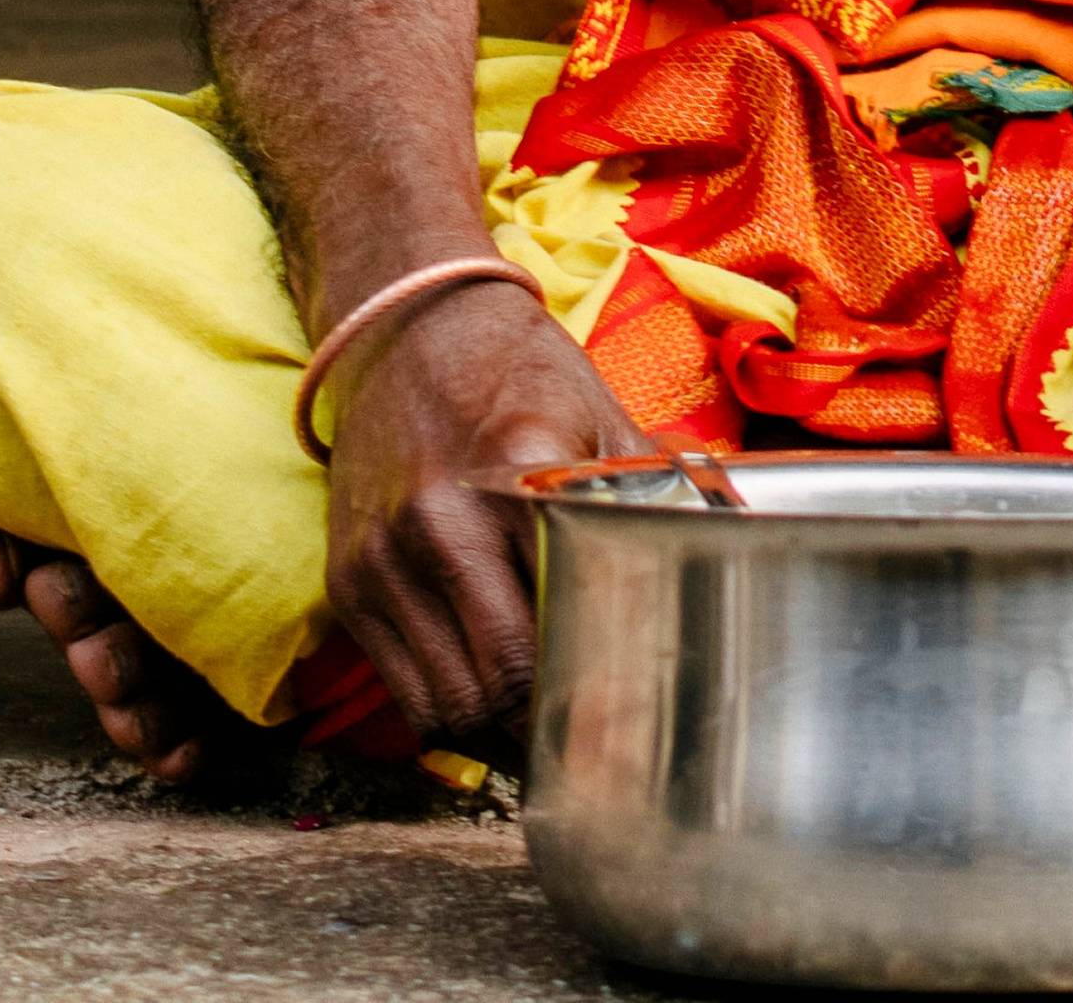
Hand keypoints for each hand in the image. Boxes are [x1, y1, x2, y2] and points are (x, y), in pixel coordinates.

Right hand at [321, 276, 644, 741]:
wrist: (406, 321)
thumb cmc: (517, 367)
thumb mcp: (597, 413)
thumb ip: (650, 491)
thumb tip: (726, 546)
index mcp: (516, 474)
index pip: (556, 633)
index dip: (596, 704)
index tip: (632, 734)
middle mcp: (440, 522)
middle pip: (497, 691)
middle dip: (548, 735)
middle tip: (595, 750)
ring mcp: (384, 556)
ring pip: (444, 709)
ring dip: (496, 739)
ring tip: (543, 735)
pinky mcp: (346, 579)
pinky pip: (400, 688)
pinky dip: (447, 714)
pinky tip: (489, 703)